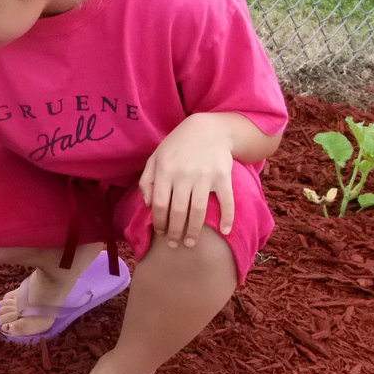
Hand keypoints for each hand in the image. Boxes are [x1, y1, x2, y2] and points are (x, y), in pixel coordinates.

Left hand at [139, 113, 235, 249]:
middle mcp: (184, 175)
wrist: (208, 129)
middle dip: (175, 232)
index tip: (160, 233)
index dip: (159, 222)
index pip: (159, 204)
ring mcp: (205, 176)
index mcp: (165, 171)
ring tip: (190, 243)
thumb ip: (146, 180)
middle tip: (174, 244)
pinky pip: (226, 201)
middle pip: (178, 211)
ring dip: (194, 231)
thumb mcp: (155, 157)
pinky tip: (225, 231)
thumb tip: (147, 205)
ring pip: (198, 210)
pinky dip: (227, 217)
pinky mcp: (223, 177)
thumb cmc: (177, 146)